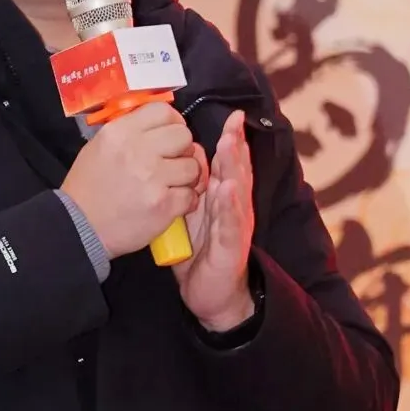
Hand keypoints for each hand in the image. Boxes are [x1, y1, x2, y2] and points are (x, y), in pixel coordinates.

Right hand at [61, 102, 204, 260]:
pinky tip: (170, 203)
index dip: (172, 122)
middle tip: (171, 162)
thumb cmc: (88, 188)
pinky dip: (184, 201)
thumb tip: (163, 128)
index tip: (170, 135)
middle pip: (183, 135)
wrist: (79, 227)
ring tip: (171, 185)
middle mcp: (138, 150)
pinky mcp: (163, 205)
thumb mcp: (99, 146)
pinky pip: (191, 195)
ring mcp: (152, 178)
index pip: (162, 111)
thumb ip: (130, 132)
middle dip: (182, 149)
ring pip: (192, 166)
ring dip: (186, 177)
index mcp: (120, 132)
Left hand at [175, 109, 255, 330]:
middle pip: (236, 172)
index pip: (227, 165)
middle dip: (236, 146)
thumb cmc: (201, 252)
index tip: (232, 116)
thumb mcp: (191, 216)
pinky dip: (228, 206)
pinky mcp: (230, 247)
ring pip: (236, 193)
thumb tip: (173, 161)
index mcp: (222, 199)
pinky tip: (226, 189)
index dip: (230, 140)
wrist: (211, 294)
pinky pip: (229, 224)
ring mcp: (235, 227)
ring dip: (234, 169)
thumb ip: (188, 190)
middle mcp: (234, 209)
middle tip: (235, 121)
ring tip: (231, 146)